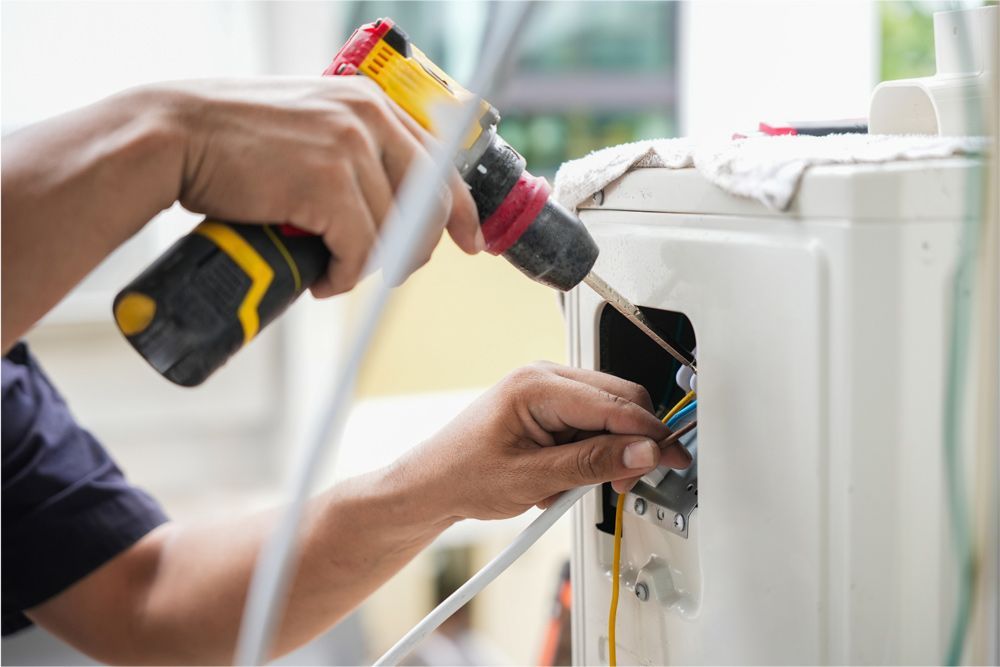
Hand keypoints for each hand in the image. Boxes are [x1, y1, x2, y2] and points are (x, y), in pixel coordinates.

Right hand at [159, 77, 482, 296]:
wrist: (174, 136)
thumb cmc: (234, 140)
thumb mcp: (309, 127)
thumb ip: (353, 150)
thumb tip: (388, 205)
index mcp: (370, 103)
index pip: (439, 162)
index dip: (460, 209)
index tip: (470, 241)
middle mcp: (368, 118)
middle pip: (428, 205)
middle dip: (415, 250)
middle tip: (388, 271)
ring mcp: (349, 149)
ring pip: (393, 233)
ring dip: (367, 266)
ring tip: (333, 270)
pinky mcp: (326, 184)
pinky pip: (360, 250)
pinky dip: (344, 276)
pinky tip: (322, 278)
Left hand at [393, 362, 691, 520]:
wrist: (433, 484)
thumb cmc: (464, 474)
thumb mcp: (533, 478)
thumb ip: (593, 464)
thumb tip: (642, 452)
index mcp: (537, 385)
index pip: (614, 403)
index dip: (649, 433)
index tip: (672, 458)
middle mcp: (545, 377)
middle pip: (621, 400)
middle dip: (633, 442)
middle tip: (628, 481)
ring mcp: (548, 389)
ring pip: (610, 411)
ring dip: (610, 449)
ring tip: (579, 484)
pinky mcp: (550, 406)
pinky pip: (592, 421)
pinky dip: (593, 450)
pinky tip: (568, 475)